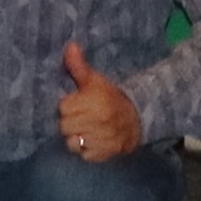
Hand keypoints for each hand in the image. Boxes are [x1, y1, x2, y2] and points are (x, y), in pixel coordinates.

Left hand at [56, 42, 145, 160]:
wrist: (138, 118)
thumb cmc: (110, 97)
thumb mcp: (95, 80)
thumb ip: (79, 65)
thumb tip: (70, 45)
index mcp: (95, 100)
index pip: (63, 107)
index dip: (69, 105)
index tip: (78, 103)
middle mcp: (99, 120)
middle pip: (64, 126)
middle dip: (71, 122)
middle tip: (82, 118)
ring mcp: (103, 139)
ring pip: (72, 142)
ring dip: (77, 138)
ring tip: (86, 130)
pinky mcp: (105, 153)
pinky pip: (83, 155)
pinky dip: (86, 150)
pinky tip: (93, 141)